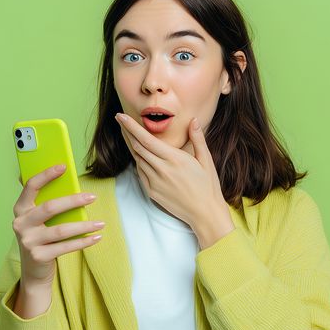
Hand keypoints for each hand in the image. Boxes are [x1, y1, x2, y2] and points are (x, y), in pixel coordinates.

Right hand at [11, 164, 104, 286]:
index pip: (30, 186)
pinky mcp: (38, 256)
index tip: (63, 166)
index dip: (46, 175)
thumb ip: (47, 204)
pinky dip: (83, 242)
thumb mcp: (38, 221)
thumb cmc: (41, 238)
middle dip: (73, 201)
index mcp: (20, 209)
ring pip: (61, 230)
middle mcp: (20, 224)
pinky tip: (96, 237)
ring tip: (100, 223)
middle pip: (50, 207)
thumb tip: (69, 185)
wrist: (33, 271)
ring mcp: (28, 241)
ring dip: (84, 226)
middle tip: (92, 197)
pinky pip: (66, 247)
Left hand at [114, 112, 225, 229]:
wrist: (205, 213)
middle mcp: (162, 170)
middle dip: (127, 132)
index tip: (120, 116)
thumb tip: (194, 120)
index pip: (146, 139)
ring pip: (137, 159)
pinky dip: (138, 162)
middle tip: (120, 121)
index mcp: (174, 159)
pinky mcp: (152, 192)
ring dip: (131, 146)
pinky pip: (140, 173)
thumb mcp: (206, 160)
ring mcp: (154, 182)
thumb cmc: (208, 186)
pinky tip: (139, 155)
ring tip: (128, 134)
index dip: (131, 126)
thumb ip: (197, 138)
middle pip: (137, 147)